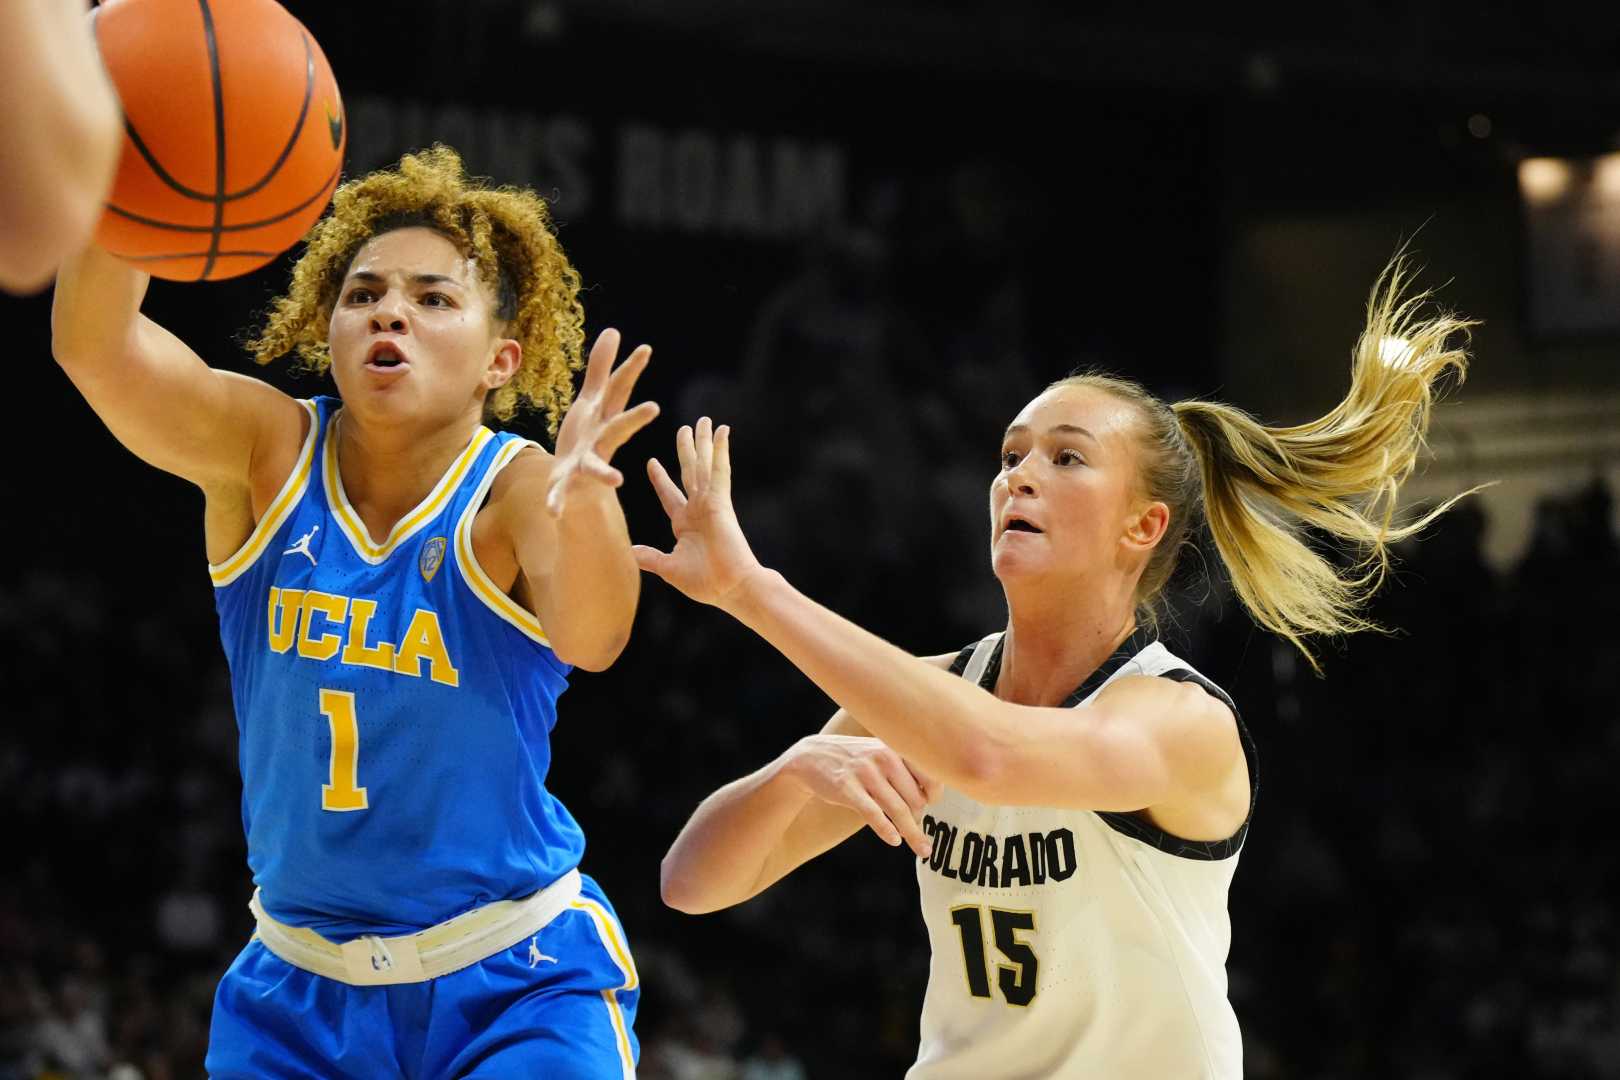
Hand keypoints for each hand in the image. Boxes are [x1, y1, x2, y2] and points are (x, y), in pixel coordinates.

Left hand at [546, 329, 659, 517]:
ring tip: (617, 481)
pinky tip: (552, 512)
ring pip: (597, 467)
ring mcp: (586, 464)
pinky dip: (557, 501)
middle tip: (653, 408)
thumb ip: (600, 367)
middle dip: (633, 419)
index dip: (630, 369)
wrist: (577, 483)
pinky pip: (561, 493)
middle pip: (618, 427)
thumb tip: (613, 330)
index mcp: (605, 419)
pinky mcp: (566, 483)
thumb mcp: (591, 399)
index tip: (645, 348)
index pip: (619, 391)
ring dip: (605, 473)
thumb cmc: (586, 436)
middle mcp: (601, 441)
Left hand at [633, 416, 763, 608]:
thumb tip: (631, 552)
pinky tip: (722, 432)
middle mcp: (698, 509)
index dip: (660, 479)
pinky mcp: (721, 502)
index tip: (652, 462)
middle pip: (690, 472)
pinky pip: (720, 471)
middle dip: (687, 450)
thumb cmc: (706, 583)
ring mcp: (710, 503)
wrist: (731, 588)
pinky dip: (721, 451)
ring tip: (703, 420)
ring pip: (704, 465)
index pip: (669, 494)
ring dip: (703, 442)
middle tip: (684, 428)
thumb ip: (651, 557)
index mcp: (685, 523)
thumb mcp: (670, 568)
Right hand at [785, 735, 941, 857]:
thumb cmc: (854, 760)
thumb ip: (904, 768)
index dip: (935, 794)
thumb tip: (932, 797)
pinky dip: (886, 830)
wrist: (811, 757)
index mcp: (895, 747)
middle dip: (919, 817)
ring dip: (913, 833)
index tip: (932, 804)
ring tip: (923, 850)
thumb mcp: (880, 752)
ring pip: (898, 809)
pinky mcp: (848, 789)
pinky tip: (894, 841)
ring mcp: (865, 773)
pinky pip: (873, 814)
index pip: (929, 774)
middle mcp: (883, 757)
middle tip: (916, 826)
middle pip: (915, 798)